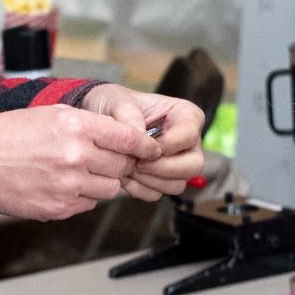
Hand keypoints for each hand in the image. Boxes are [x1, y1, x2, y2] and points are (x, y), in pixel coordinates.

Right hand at [0, 105, 150, 222]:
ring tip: (78, 171)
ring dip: (101, 181)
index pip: (129, 138)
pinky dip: (83, 196)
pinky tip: (62, 184)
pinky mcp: (60, 208)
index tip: (152, 149)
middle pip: (122, 166)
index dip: (145, 145)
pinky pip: (88, 204)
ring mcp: (69, 185)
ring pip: (109, 189)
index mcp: (77, 127)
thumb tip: (124, 136)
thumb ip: (90, 124)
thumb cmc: (13, 134)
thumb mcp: (54, 114)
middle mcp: (76, 156)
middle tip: (106, 159)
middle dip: (120, 163)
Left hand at [80, 84, 205, 199]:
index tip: (144, 145)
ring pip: (177, 184)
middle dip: (163, 169)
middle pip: (194, 165)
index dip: (169, 144)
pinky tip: (123, 175)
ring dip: (149, 181)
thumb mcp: (118, 100)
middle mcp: (187, 142)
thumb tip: (140, 135)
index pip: (190, 134)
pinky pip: (157, 194)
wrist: (100, 121)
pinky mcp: (161, 180)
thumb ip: (129, 114)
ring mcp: (176, 164)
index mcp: (186, 115)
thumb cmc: (115, 104)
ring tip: (126, 167)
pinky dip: (138, 188)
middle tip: (137, 163)